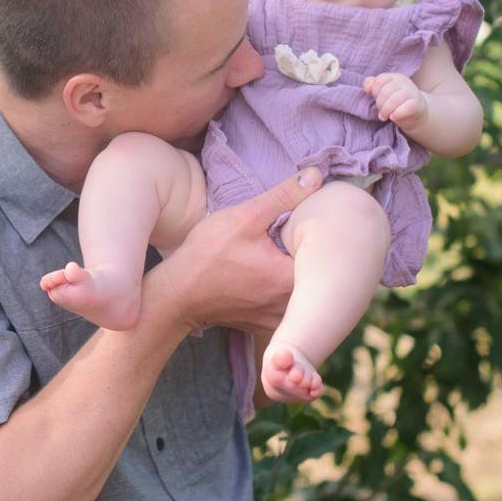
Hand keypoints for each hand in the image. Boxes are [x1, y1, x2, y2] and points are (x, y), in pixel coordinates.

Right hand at [148, 169, 321, 334]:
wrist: (176, 294)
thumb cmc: (207, 255)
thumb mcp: (246, 216)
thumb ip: (284, 195)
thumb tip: (316, 175)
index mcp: (291, 279)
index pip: (325, 256)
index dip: (319, 237)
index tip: (310, 225)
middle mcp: (290, 306)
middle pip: (315, 277)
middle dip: (310, 257)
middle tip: (299, 238)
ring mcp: (278, 320)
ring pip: (301, 294)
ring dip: (297, 277)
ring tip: (284, 258)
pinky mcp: (265, 325)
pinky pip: (285, 307)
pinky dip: (281, 292)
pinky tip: (267, 278)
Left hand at [364, 72, 427, 128]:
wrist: (415, 113)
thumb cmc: (395, 102)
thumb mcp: (382, 92)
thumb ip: (372, 85)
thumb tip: (367, 88)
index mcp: (394, 77)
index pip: (379, 80)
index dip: (375, 91)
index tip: (376, 98)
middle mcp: (404, 82)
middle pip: (386, 91)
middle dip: (380, 103)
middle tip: (381, 111)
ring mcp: (412, 93)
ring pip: (395, 98)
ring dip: (386, 110)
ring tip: (384, 116)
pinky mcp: (417, 105)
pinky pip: (406, 107)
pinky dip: (397, 114)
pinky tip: (393, 117)